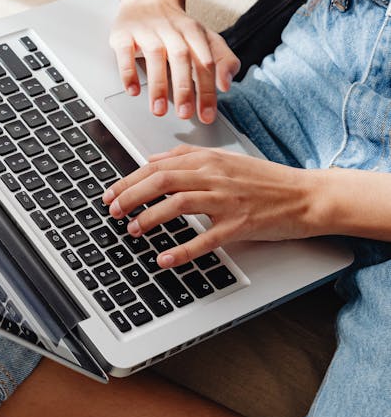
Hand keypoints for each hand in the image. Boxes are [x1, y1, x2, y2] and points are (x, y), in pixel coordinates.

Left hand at [101, 145, 318, 268]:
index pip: (158, 166)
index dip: (129, 179)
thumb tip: (153, 160)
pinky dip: (182, 250)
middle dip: (130, 196)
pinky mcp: (240, 225)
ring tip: (132, 230)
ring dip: (149, 218)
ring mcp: (227, 200)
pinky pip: (206, 239)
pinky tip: (164, 258)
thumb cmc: (266, 180)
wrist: (306, 195)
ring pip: (177, 204)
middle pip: (161, 181)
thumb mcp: (225, 160)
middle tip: (113, 211)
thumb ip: (189, 158)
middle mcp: (215, 176)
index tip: (111, 192)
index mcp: (208, 159)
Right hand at [109, 0, 239, 123]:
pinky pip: (125, 52)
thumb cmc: (178, 27)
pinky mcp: (124, 33)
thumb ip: (224, 60)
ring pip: (154, 55)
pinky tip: (133, 91)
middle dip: (183, 88)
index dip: (207, 90)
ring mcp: (146, 30)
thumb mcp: (206, 39)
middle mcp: (171, 30)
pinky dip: (128, 72)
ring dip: (157, 84)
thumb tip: (226, 84)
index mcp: (194, 33)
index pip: (205, 62)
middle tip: (184, 114)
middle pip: (181, 57)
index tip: (206, 115)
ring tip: (158, 110)